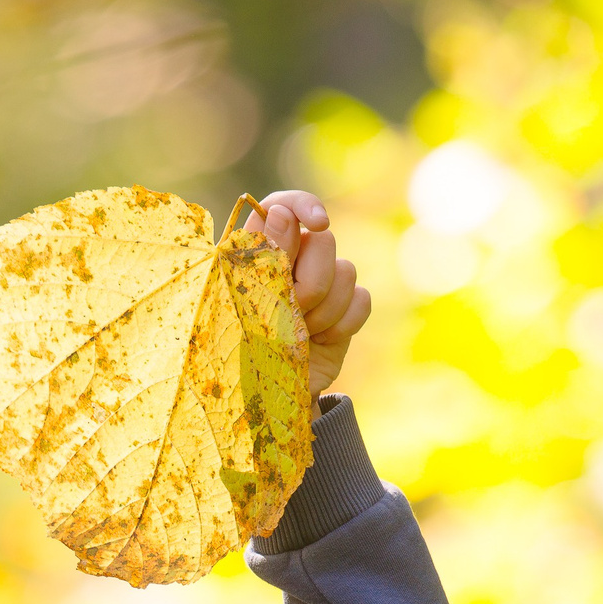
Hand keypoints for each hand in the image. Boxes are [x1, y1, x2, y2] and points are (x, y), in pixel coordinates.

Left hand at [250, 191, 371, 397]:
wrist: (266, 398)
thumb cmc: (241, 351)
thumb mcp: (244, 304)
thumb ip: (262, 258)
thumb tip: (281, 212)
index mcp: (257, 251)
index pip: (283, 205)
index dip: (304, 206)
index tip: (319, 223)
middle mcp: (292, 260)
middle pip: (324, 242)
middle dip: (310, 284)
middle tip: (288, 314)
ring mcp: (321, 283)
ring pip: (346, 271)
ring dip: (323, 311)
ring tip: (299, 336)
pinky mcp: (344, 308)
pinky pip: (361, 299)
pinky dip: (343, 324)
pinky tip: (320, 341)